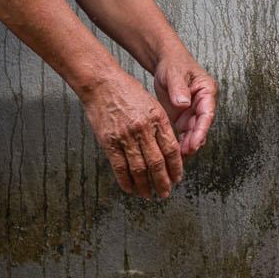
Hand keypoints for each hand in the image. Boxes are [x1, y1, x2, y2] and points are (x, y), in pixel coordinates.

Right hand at [78, 67, 185, 197]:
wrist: (101, 83)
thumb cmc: (127, 91)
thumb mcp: (152, 103)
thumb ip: (161, 125)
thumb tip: (168, 149)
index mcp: (158, 118)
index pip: (171, 149)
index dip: (176, 167)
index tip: (177, 177)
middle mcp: (143, 129)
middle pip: (157, 163)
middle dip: (163, 181)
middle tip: (165, 192)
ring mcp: (125, 136)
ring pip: (139, 168)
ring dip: (145, 185)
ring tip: (148, 194)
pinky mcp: (109, 141)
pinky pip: (119, 167)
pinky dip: (126, 181)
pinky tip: (130, 188)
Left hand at [152, 52, 217, 156]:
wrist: (165, 62)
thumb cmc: (174, 63)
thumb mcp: (175, 73)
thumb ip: (179, 88)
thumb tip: (183, 103)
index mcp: (207, 91)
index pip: (207, 114)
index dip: (201, 130)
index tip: (195, 142)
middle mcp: (202, 104)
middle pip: (201, 127)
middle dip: (194, 142)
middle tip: (185, 154)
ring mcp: (193, 113)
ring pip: (193, 133)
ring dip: (187, 145)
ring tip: (178, 158)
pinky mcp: (183, 118)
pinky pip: (183, 134)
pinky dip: (179, 143)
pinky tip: (172, 153)